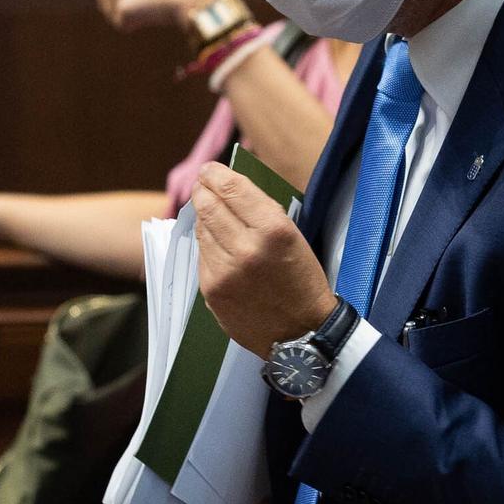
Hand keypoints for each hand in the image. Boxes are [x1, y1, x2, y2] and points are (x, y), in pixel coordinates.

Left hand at [191, 162, 335, 358]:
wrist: (301, 333)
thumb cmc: (302, 281)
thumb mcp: (294, 236)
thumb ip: (261, 211)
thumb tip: (228, 186)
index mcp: (273, 230)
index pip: (232, 189)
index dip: (215, 174)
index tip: (209, 170)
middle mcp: (245, 248)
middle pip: (208, 206)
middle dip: (202, 190)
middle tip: (202, 185)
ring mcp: (224, 271)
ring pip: (201, 230)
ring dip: (204, 218)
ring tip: (210, 212)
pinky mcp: (211, 290)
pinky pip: (202, 256)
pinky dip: (207, 245)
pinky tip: (217, 244)